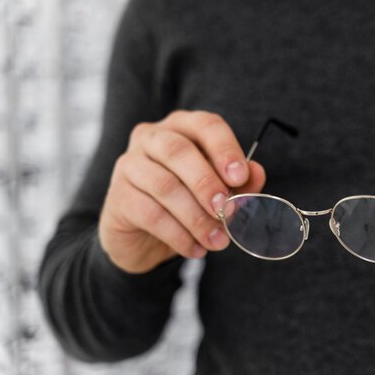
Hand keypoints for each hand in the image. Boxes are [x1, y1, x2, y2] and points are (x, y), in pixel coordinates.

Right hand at [99, 110, 265, 273]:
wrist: (144, 237)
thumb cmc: (188, 201)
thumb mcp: (218, 191)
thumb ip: (239, 182)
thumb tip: (256, 173)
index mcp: (182, 127)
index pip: (205, 125)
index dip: (224, 149)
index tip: (240, 177)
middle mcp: (152, 138)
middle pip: (179, 151)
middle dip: (207, 183)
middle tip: (227, 211)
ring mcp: (130, 166)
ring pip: (165, 186)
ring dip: (196, 217)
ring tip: (217, 240)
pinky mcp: (118, 198)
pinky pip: (151, 214)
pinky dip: (179, 235)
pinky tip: (196, 249)